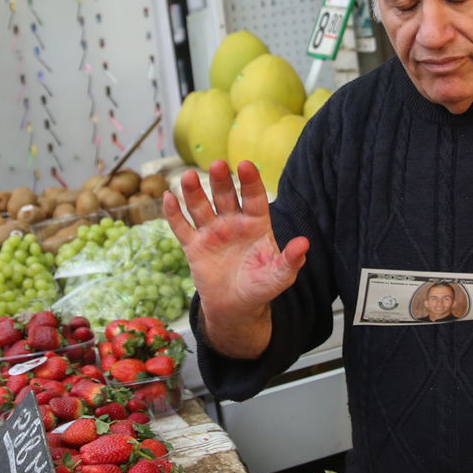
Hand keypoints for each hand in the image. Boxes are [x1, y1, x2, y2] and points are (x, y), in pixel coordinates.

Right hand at [162, 160, 308, 356]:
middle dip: (221, 181)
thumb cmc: (261, 287)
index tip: (246, 165)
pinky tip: (169, 198)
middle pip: (225, 196)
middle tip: (217, 165)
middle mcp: (233, 222)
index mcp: (256, 224)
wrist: (236, 307)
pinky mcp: (194, 246)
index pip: (254, 198)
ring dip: (194, 191)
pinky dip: (174, 213)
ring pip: (201, 207)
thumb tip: (304, 244)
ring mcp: (212, 232)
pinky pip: (182, 227)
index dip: (250, 182)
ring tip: (188, 176)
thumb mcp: (279, 276)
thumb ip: (290, 260)